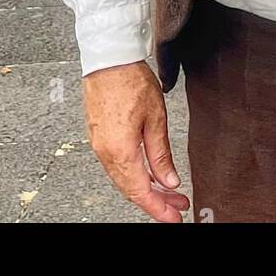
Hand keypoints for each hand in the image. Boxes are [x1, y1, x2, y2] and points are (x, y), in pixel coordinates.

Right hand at [83, 60, 189, 222]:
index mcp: (120, 151)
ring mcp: (99, 146)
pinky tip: (148, 173)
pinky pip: (116, 166)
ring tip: (168, 190)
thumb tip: (170, 181)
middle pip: (131, 189)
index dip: (158, 209)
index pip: (140, 192)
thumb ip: (161, 154)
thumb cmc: (130, 80)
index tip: (174, 217)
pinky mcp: (99, 136)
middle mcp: (105, 153)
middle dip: (156, 201)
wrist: (109, 59)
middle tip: (176, 207)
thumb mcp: (156, 118)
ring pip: (123, 179)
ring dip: (146, 188)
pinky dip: (134, 175)